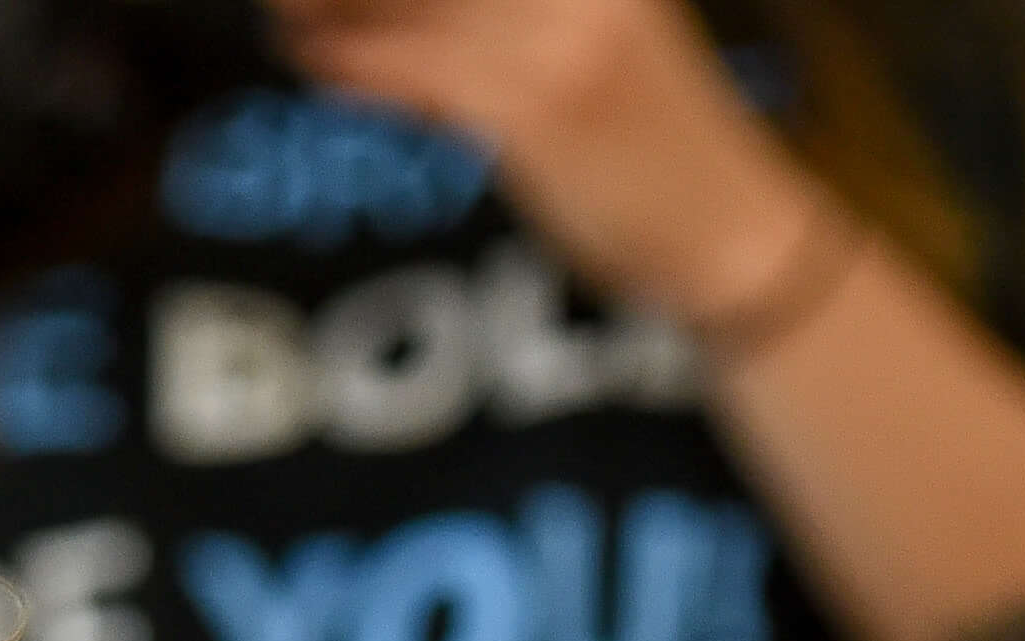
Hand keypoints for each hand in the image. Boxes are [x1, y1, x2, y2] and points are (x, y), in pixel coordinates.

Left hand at [278, 0, 812, 318]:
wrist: (732, 233)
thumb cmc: (659, 144)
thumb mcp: (598, 35)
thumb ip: (515, 12)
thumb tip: (399, 11)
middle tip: (295, 2)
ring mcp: (558, 36)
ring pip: (405, 1)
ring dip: (328, 10)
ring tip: (291, 21)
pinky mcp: (533, 106)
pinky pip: (408, 66)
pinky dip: (347, 62)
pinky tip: (316, 60)